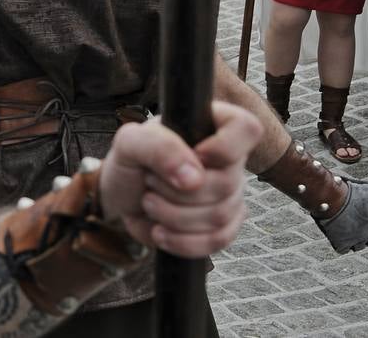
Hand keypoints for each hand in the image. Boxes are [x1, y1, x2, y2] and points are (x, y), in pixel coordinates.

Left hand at [99, 101, 259, 257]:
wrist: (121, 198)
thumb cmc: (130, 162)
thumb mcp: (130, 143)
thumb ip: (158, 147)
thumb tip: (195, 178)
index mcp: (209, 126)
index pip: (246, 128)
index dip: (224, 148)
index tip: (193, 155)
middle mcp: (228, 160)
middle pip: (227, 182)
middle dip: (176, 190)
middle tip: (150, 182)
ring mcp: (230, 194)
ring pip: (220, 215)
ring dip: (173, 215)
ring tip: (150, 202)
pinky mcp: (224, 226)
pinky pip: (218, 240)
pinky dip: (182, 241)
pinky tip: (160, 231)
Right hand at [317, 176, 367, 252]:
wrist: (331, 200)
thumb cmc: (351, 195)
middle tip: (360, 227)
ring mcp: (355, 241)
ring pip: (359, 247)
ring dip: (355, 241)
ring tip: (347, 232)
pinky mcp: (341, 244)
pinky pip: (344, 249)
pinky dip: (341, 244)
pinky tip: (337, 236)